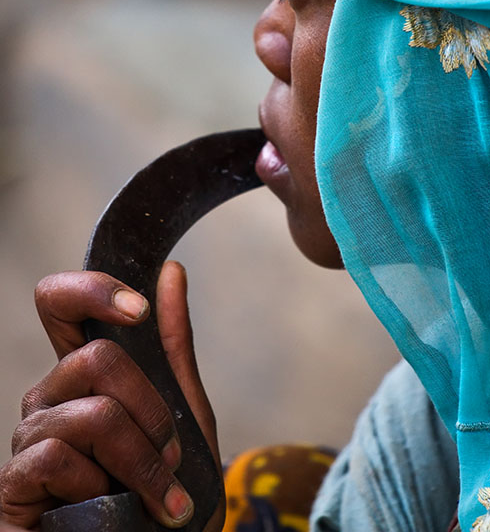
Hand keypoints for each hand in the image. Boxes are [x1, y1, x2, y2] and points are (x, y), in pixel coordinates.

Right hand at [0, 262, 223, 530]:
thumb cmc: (164, 490)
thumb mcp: (183, 413)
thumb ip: (172, 345)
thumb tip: (171, 271)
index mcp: (84, 374)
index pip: (61, 304)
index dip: (92, 290)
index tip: (138, 310)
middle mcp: (51, 397)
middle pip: (97, 357)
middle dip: (152, 411)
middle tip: (171, 457)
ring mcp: (30, 439)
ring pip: (95, 413)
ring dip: (143, 462)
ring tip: (156, 498)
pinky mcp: (14, 486)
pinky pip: (58, 457)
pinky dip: (103, 489)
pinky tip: (106, 511)